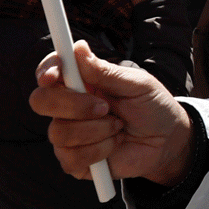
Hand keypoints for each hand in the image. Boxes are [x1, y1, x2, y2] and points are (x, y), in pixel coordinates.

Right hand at [29, 40, 193, 185]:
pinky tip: (115, 143)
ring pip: (59, 132)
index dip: (46, 71)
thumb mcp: (137, 84)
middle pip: (41, 101)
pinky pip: (71, 158)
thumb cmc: (152, 106)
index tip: (53, 76)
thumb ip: (106, 71)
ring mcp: (69, 134)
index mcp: (81, 81)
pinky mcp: (74, 160)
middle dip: (73, 105)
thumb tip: (77, 48)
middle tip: (105, 107)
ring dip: (97, 130)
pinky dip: (100, 150)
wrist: (167, 140)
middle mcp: (69, 106)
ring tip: (119, 126)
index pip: (49, 72)